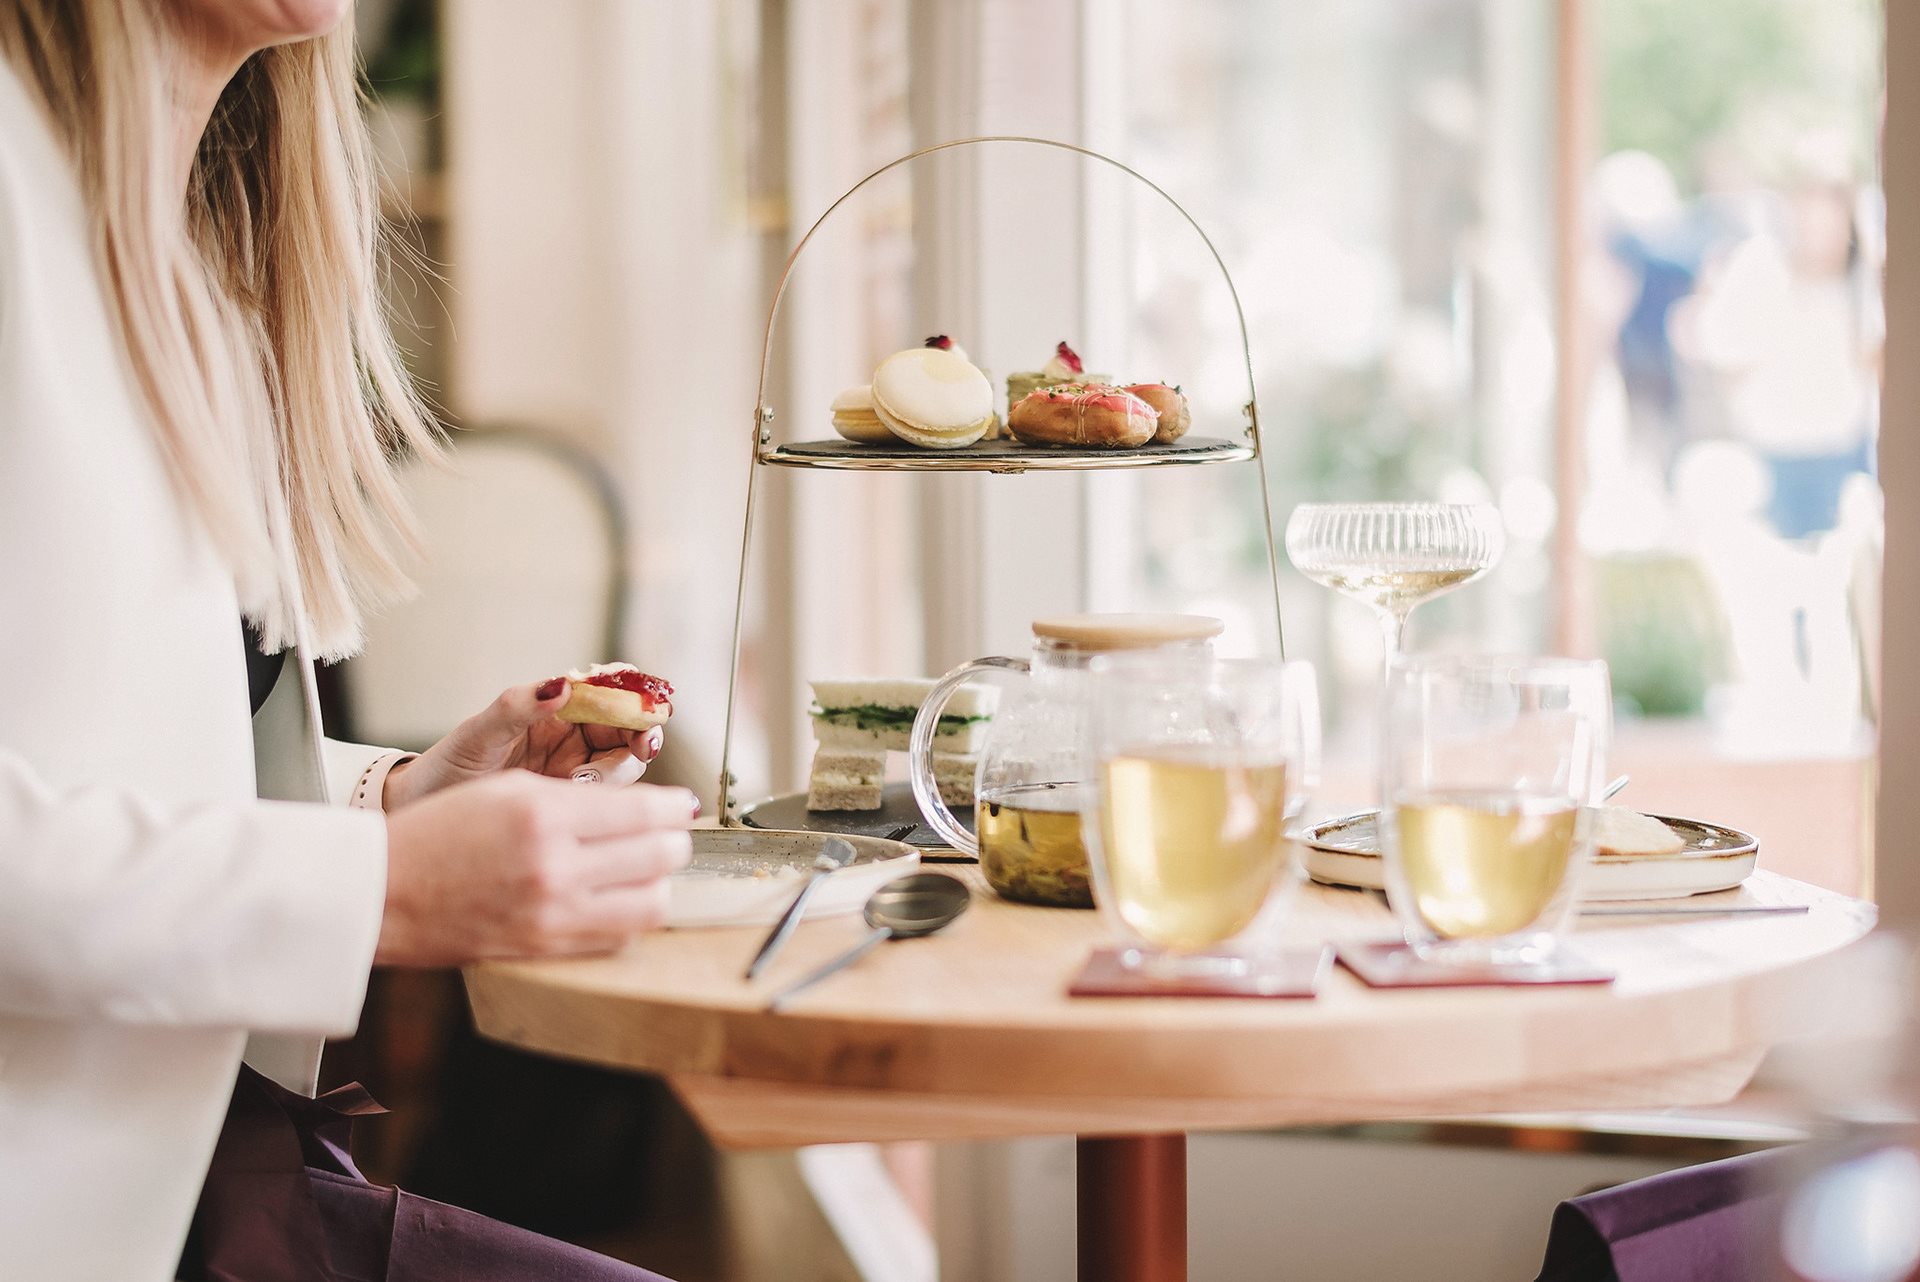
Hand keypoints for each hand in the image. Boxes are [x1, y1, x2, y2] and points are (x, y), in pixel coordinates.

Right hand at [376, 770, 697, 965]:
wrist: (382, 893)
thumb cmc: (436, 834)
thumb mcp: (505, 790)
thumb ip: (575, 797)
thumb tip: (636, 807)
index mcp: (543, 814)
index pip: (643, 811)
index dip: (673, 807)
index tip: (682, 805)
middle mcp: (554, 865)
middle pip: (659, 856)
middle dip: (673, 842)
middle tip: (670, 835)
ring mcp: (552, 914)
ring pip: (651, 904)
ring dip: (659, 884)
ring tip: (647, 870)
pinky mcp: (546, 949)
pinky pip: (618, 938)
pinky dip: (629, 917)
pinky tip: (617, 900)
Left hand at [382, 677, 664, 808]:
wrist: (427, 814)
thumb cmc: (449, 765)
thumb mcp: (480, 732)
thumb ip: (518, 706)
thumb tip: (562, 683)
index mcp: (553, 709)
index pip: (607, 691)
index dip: (633, 694)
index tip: (647, 704)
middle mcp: (571, 737)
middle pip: (627, 728)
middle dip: (642, 733)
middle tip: (644, 745)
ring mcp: (575, 771)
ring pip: (624, 764)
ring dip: (622, 769)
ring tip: (586, 781)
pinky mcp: (573, 805)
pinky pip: (607, 801)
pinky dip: (610, 802)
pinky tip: (588, 805)